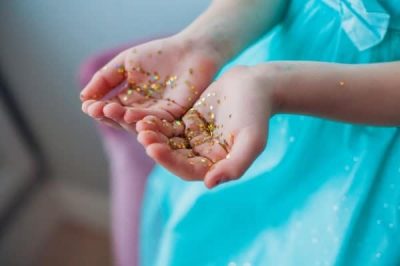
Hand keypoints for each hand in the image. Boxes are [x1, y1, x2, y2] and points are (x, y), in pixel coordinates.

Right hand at [81, 34, 220, 131]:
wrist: (190, 50)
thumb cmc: (158, 54)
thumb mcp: (125, 62)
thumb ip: (105, 78)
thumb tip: (83, 97)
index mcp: (129, 100)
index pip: (110, 109)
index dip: (98, 109)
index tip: (88, 106)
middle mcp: (142, 111)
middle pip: (121, 119)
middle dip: (109, 114)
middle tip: (98, 108)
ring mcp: (158, 115)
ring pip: (138, 122)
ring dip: (124, 118)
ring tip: (112, 111)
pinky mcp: (175, 116)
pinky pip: (158, 121)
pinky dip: (145, 119)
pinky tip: (132, 115)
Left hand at [136, 66, 276, 187]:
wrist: (256, 85)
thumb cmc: (257, 113)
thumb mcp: (252, 140)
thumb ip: (236, 165)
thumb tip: (209, 184)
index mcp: (217, 164)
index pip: (189, 170)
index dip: (170, 161)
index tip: (153, 149)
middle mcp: (203, 155)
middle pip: (175, 156)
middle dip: (157, 147)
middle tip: (142, 136)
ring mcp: (195, 139)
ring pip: (169, 142)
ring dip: (154, 136)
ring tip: (140, 125)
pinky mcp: (189, 123)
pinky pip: (170, 126)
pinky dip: (158, 123)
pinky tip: (144, 116)